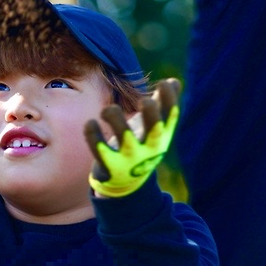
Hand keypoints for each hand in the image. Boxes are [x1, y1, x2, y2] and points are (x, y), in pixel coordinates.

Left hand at [85, 78, 178, 198]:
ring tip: (108, 109)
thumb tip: (174, 82)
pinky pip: (101, 152)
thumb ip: (163, 104)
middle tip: (145, 101)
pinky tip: (90, 122)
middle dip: (151, 116)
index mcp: (161, 135)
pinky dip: (94, 137)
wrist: (127, 184)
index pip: (170, 117)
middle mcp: (149, 148)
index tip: (164, 83)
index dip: (170, 100)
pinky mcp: (110, 167)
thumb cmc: (141, 145)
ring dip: (117, 122)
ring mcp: (130, 159)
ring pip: (126, 141)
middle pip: (154, 131)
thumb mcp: (155, 128)